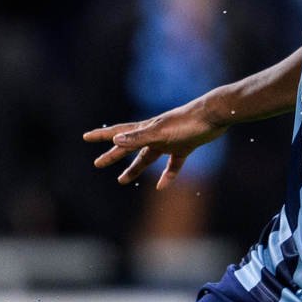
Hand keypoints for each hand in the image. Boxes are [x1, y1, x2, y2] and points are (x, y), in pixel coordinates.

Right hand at [82, 100, 226, 187]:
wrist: (215, 115)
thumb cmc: (187, 122)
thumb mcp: (160, 132)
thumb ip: (139, 138)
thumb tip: (115, 141)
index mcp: (146, 129)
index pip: (118, 133)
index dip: (101, 136)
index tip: (86, 137)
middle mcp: (154, 135)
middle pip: (129, 148)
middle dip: (113, 156)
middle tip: (97, 164)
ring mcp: (169, 141)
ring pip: (147, 158)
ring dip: (134, 168)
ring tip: (121, 180)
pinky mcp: (184, 147)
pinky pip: (172, 165)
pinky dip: (166, 176)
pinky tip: (161, 187)